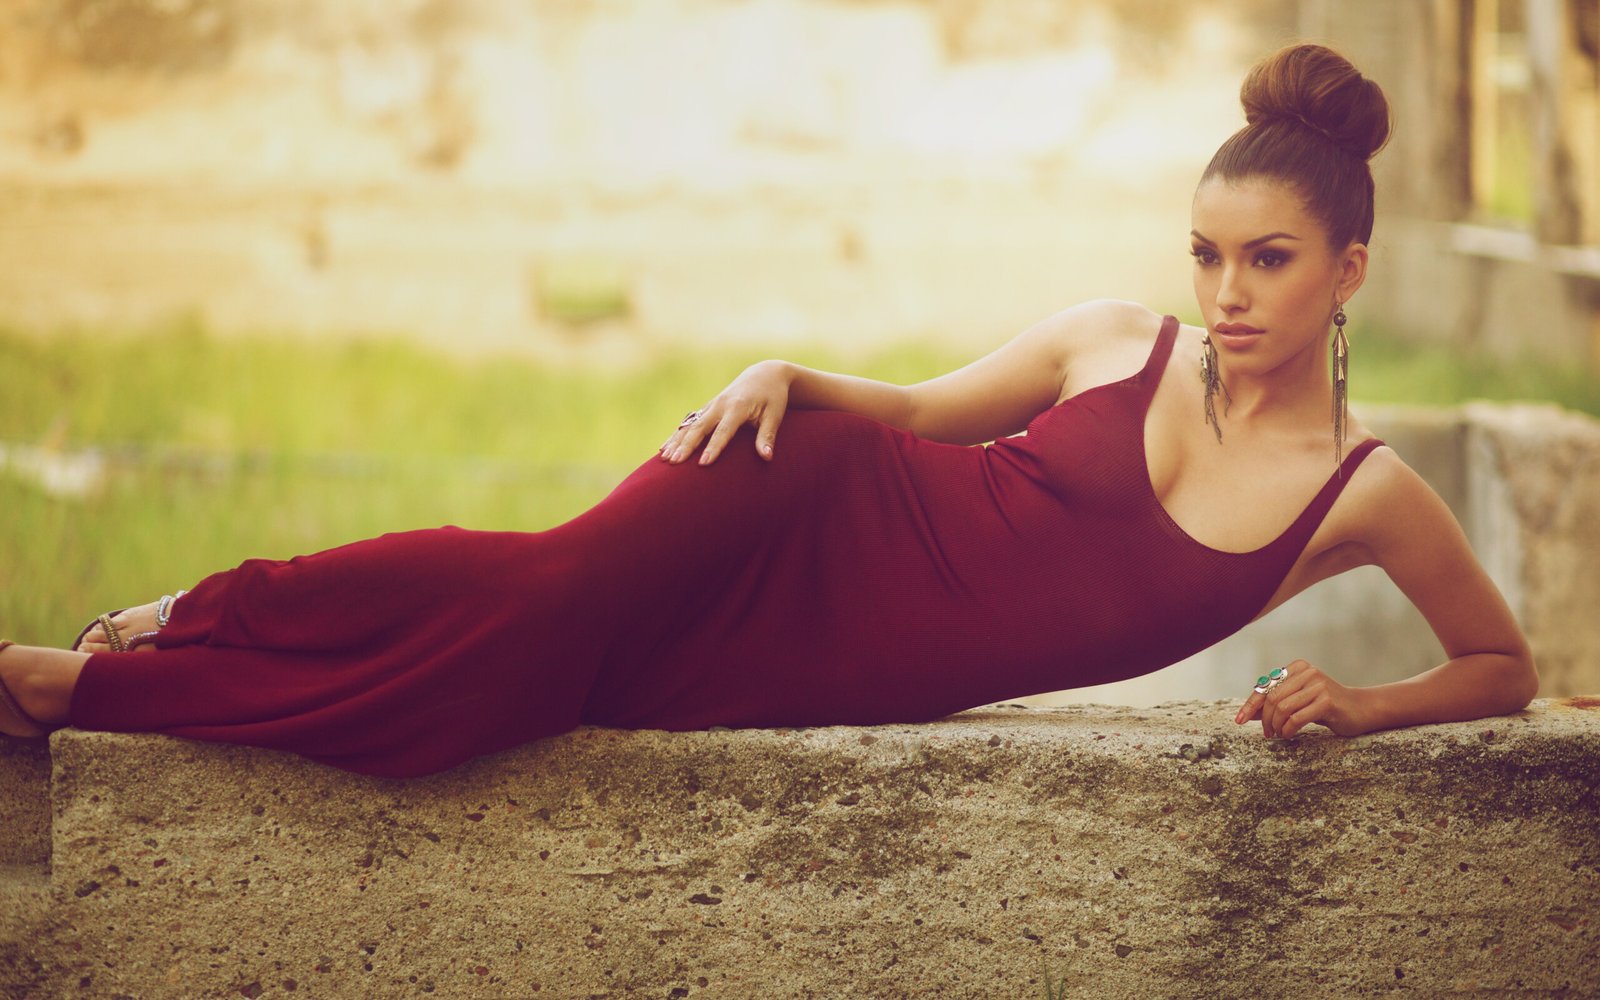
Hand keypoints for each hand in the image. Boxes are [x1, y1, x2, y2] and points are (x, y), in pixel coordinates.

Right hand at [660, 360, 791, 465]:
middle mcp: (720, 404)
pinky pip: (689, 422)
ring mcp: (711, 405)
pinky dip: (676, 435)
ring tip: (664, 458)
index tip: (703, 463)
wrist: (764, 373)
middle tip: (674, 462)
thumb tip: (767, 457)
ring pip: (690, 425)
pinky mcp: (708, 408)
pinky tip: (664, 448)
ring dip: (676, 441)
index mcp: (738, 406)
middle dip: (686, 445)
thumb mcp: (775, 414)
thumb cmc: (773, 396)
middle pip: (700, 427)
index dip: (714, 447)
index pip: (724, 430)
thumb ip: (768, 435)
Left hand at [1233, 659, 1373, 738]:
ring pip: (1283, 708)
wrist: (1361, 710)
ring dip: (1276, 726)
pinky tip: (1288, 735)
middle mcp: (1307, 672)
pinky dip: (1288, 729)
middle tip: (1267, 733)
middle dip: (1264, 719)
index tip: (1240, 720)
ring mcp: (1318, 685)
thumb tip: (1249, 712)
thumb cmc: (1326, 706)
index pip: (1266, 686)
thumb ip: (1277, 702)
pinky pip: (1297, 717)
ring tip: (1278, 734)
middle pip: (1272, 697)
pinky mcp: (1327, 700)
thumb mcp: (1299, 700)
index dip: (1251, 704)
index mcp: (1297, 667)